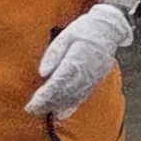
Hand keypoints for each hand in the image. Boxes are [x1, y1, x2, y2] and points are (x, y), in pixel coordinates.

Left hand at [26, 0, 134, 116]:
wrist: (110, 28)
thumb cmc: (83, 30)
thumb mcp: (65, 36)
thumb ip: (53, 54)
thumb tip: (42, 73)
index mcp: (76, 59)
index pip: (57, 82)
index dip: (44, 95)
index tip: (31, 105)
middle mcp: (86, 71)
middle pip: (65, 92)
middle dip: (48, 103)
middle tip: (32, 110)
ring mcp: (94, 76)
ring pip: (75, 95)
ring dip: (59, 105)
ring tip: (44, 111)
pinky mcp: (97, 78)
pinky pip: (84, 94)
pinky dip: (73, 104)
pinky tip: (63, 111)